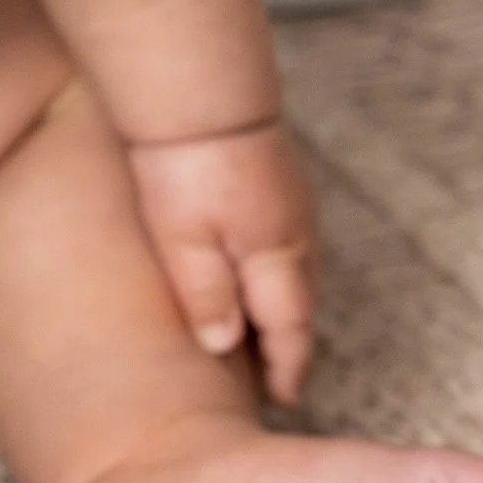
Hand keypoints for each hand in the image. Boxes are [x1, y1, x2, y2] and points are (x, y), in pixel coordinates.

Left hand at [125, 116, 317, 404]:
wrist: (199, 83)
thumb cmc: (187, 163)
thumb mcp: (184, 242)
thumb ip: (206, 297)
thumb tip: (224, 348)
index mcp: (276, 260)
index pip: (290, 332)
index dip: (286, 369)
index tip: (281, 399)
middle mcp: (297, 234)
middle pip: (298, 303)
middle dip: (287, 341)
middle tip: (270, 376)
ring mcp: (293, 200)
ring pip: (293, 269)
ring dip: (280, 301)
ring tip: (259, 328)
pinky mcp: (280, 174)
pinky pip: (284, 236)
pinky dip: (273, 264)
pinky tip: (250, 263)